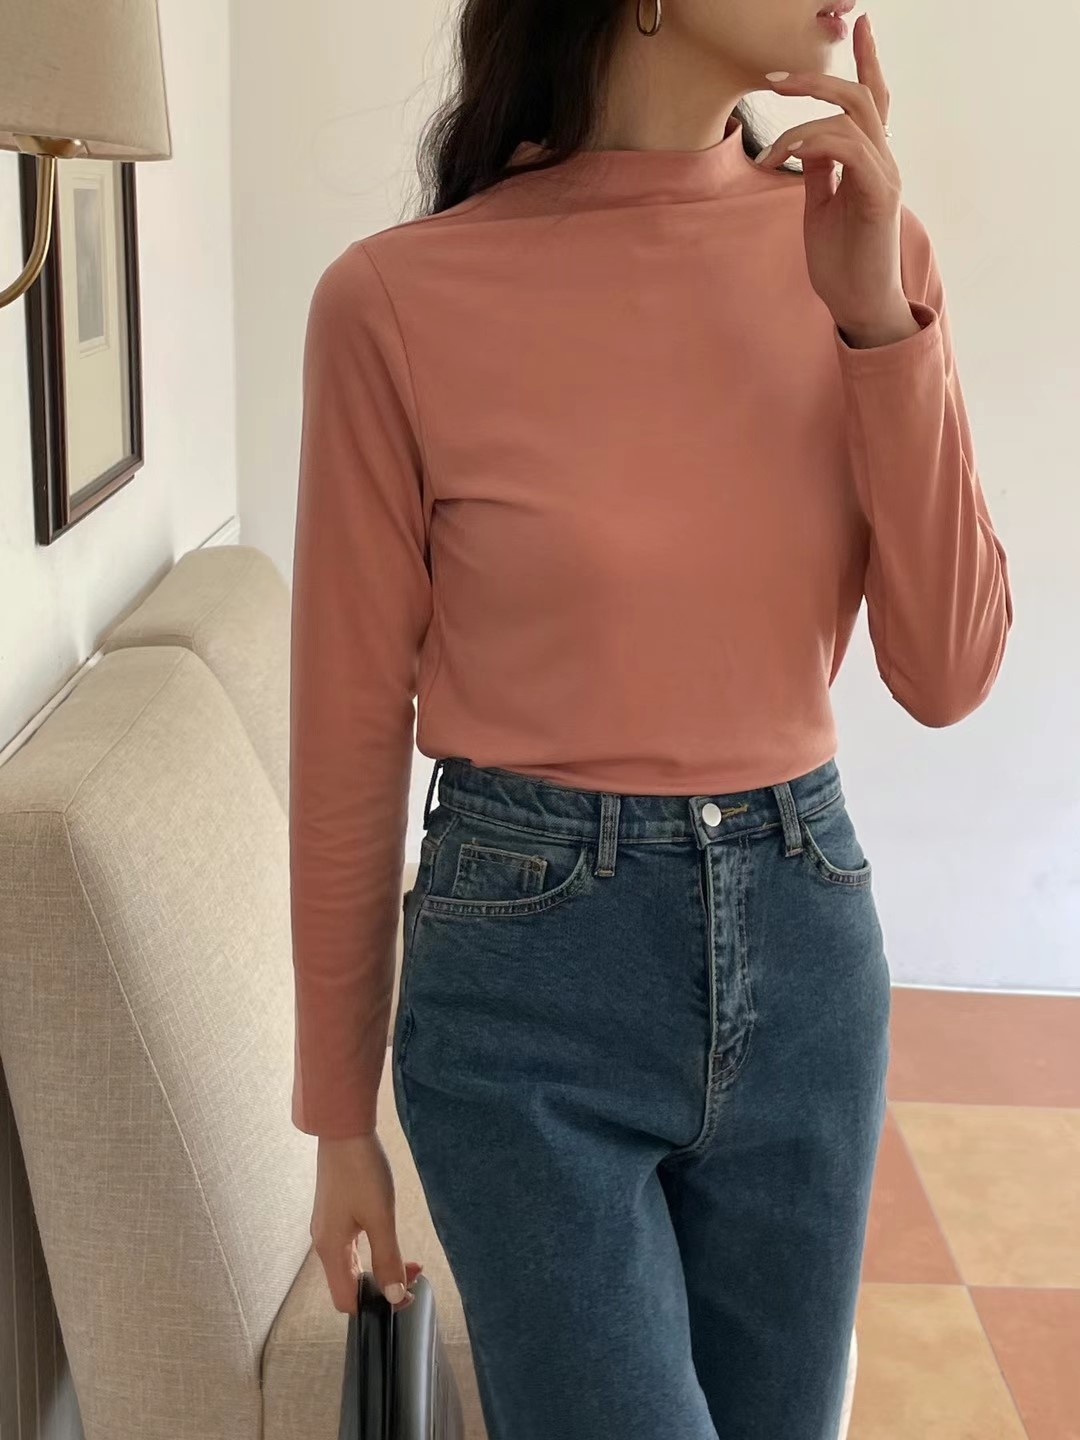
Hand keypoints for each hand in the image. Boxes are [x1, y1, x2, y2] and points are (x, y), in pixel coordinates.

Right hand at [310, 1132, 423, 1314]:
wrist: (344, 1131)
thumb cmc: (360, 1170)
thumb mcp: (380, 1217)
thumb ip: (387, 1258)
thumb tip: (393, 1295)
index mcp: (330, 1250)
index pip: (346, 1300)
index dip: (374, 1305)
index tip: (404, 1295)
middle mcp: (324, 1243)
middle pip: (349, 1284)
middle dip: (381, 1286)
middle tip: (412, 1275)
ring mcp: (327, 1227)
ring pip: (352, 1265)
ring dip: (379, 1267)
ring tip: (407, 1260)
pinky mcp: (334, 1213)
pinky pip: (351, 1246)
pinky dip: (372, 1251)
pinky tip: (388, 1239)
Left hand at [756, 14, 920, 347]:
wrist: (858, 307)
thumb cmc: (842, 265)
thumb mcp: (820, 208)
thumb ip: (818, 172)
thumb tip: (804, 143)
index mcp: (870, 162)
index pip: (873, 100)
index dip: (867, 59)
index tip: (860, 22)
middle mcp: (884, 162)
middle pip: (860, 96)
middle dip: (816, 79)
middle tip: (773, 78)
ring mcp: (885, 176)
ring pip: (851, 117)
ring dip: (800, 125)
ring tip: (768, 152)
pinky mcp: (878, 196)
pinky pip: (848, 148)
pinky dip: (811, 145)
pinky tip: (784, 161)